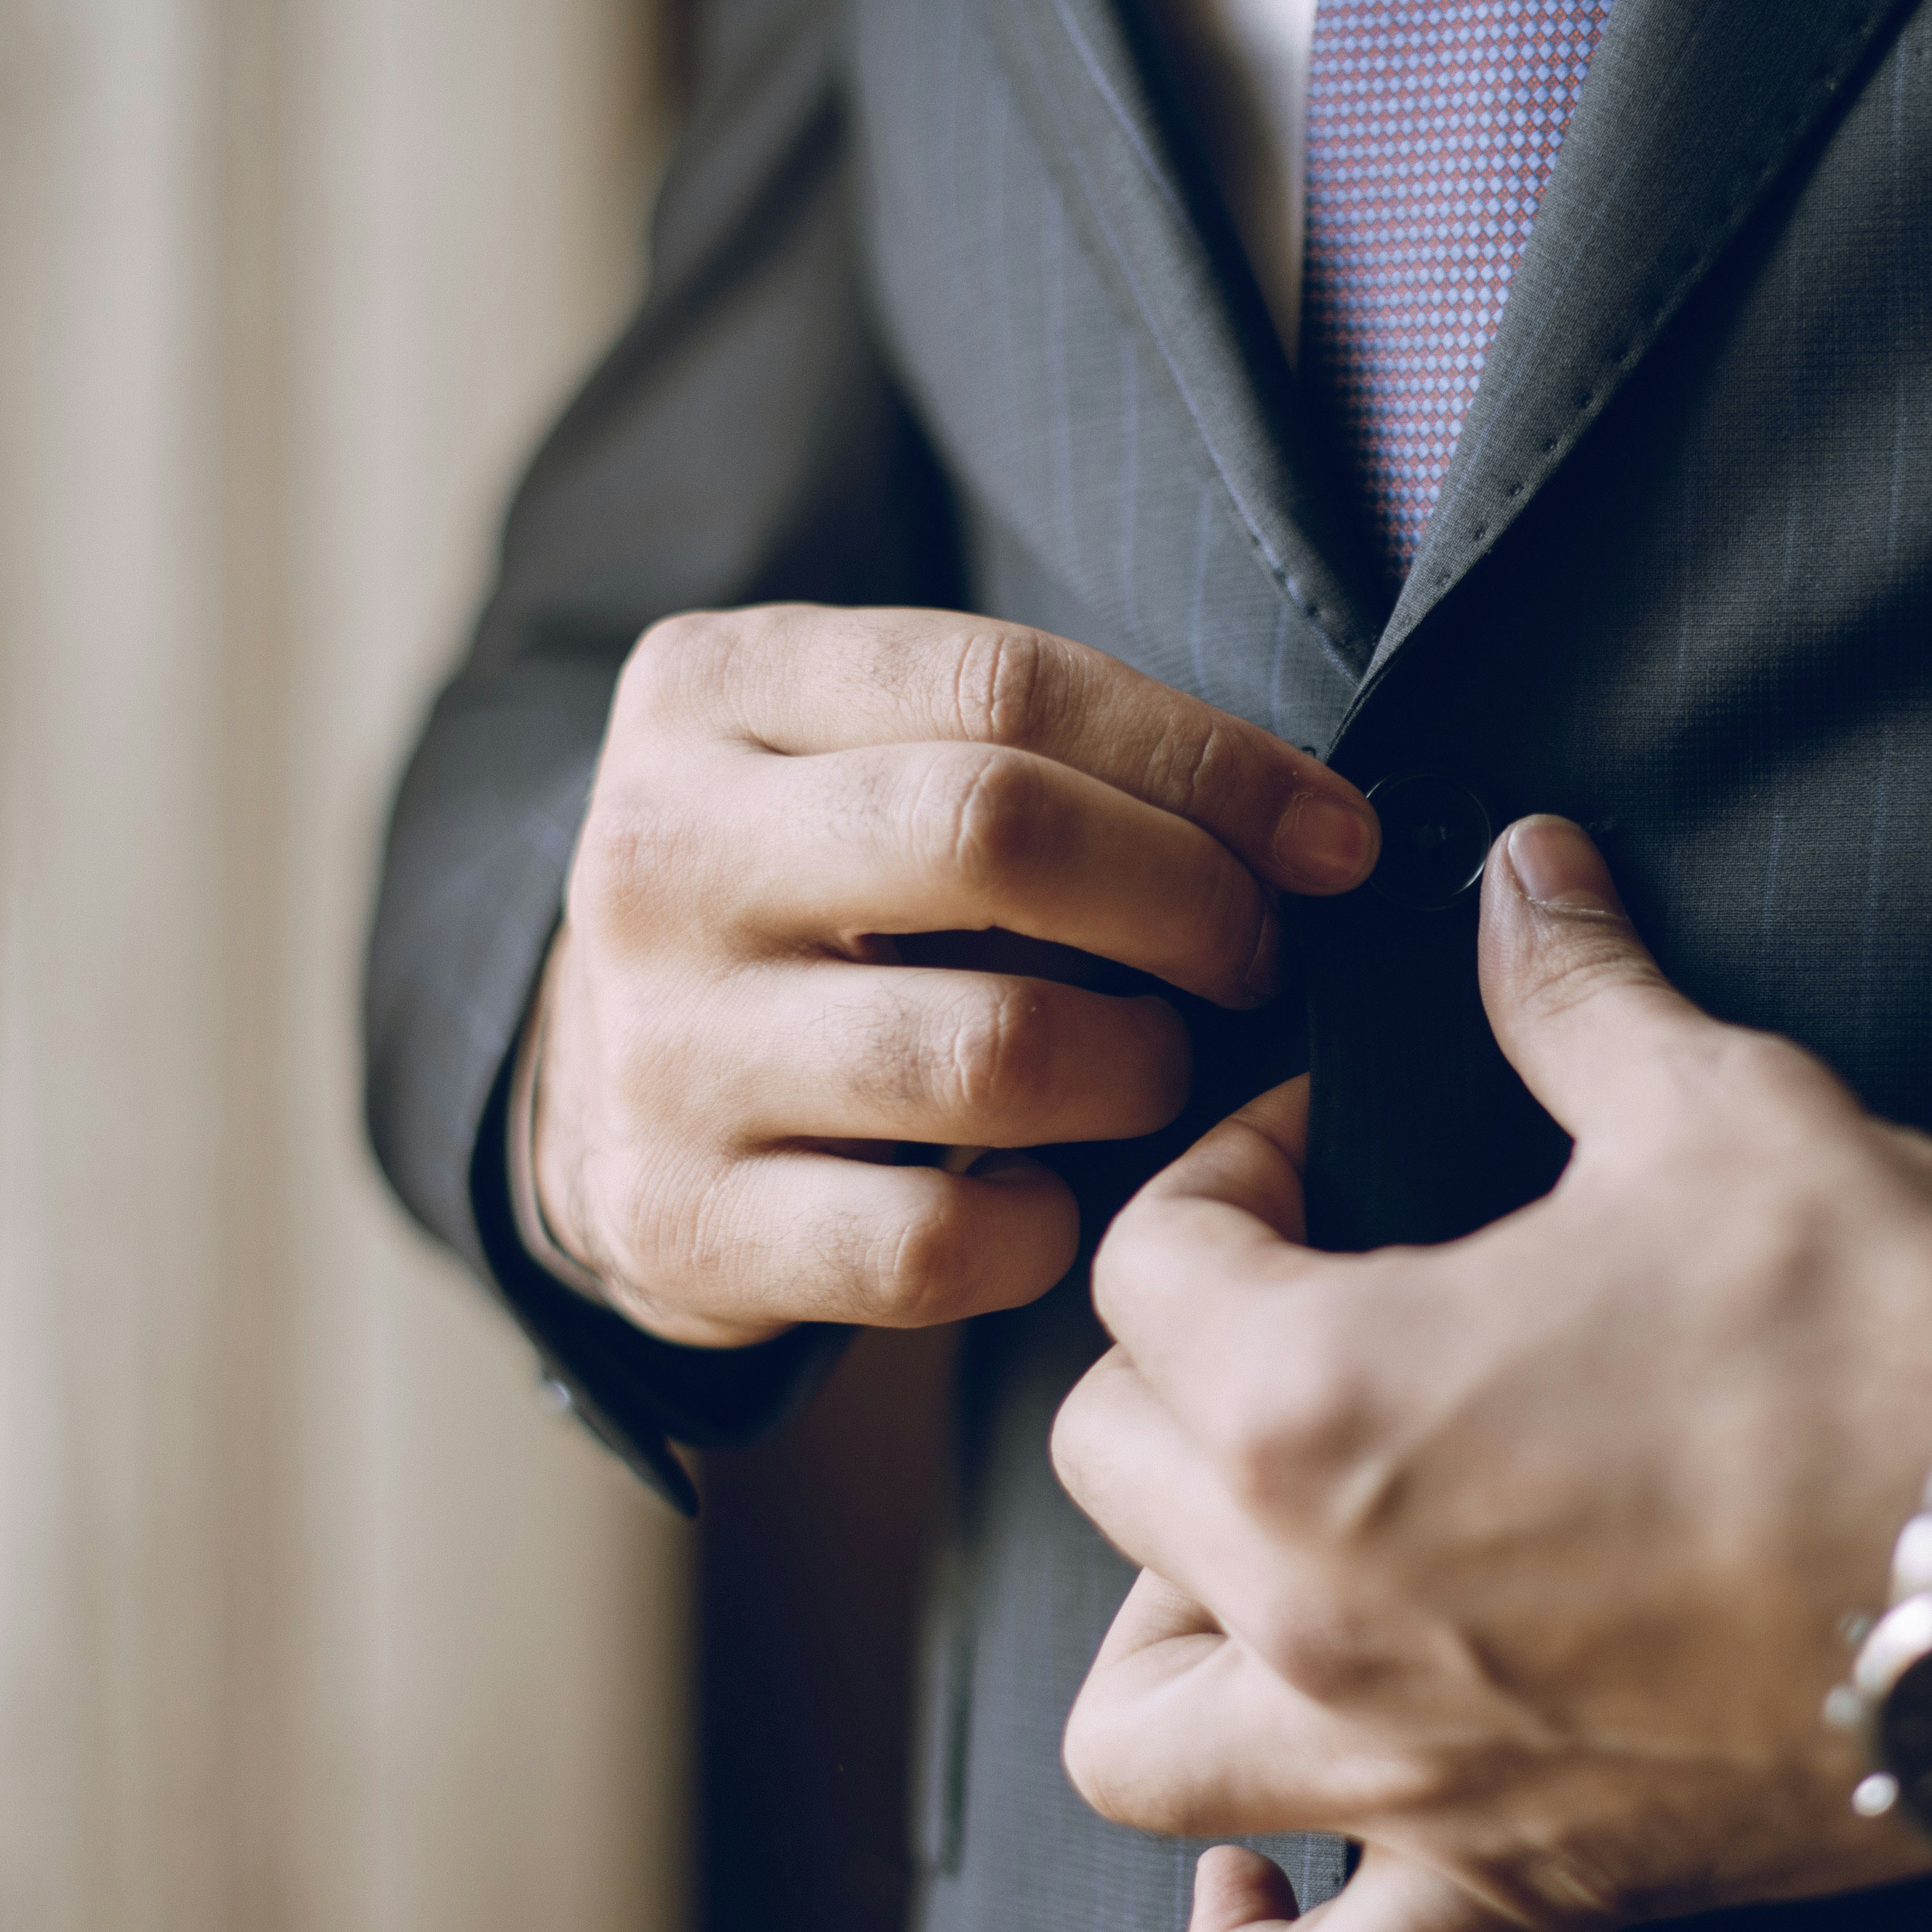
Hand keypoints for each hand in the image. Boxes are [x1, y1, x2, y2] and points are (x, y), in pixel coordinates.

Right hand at [534, 605, 1377, 1347]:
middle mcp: (660, 856)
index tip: (1333, 841)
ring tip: (1157, 1068)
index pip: (1008, 686)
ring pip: (991, 1050)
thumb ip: (1031, 751)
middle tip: (1260, 956)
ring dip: (1138, 1068)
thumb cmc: (810, 910)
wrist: (598, 1095)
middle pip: (996, 833)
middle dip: (1190, 900)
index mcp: (711, 691)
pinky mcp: (681, 1219)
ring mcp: (659, 1047)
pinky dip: (1041, 1230)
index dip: (1210, 763)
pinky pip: (934, 1244)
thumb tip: (1313, 835)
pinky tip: (1052, 1197)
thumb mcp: (861, 762)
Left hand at [1053, 815, 1931, 1931]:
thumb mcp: (1718, 1113)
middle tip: (1297, 1315)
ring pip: (1138, 1740)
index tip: (1322, 1153)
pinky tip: (1264, 1889)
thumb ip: (1573, 995)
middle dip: (1177, 1368)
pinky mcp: (1523, 1891)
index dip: (1228, 1169)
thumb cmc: (1889, 1331)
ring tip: (1231, 1571)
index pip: (1152, 1262)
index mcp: (1314, 1397)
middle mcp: (1310, 1604)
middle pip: (1108, 1472)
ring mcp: (1402, 1772)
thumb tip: (1519, 869)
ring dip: (1155, 1646)